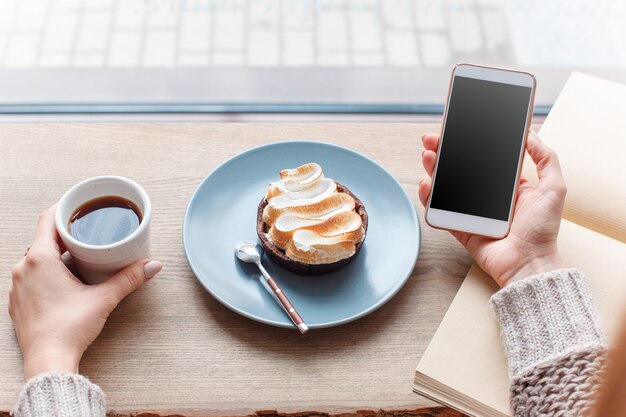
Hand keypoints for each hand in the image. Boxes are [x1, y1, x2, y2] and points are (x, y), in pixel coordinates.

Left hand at [8, 206, 161, 379]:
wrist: (47, 361)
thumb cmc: (68, 330)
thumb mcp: (104, 298)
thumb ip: (129, 278)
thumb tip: (152, 265)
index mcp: (40, 260)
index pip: (48, 218)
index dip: (64, 208)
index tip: (79, 205)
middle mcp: (23, 268)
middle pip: (43, 237)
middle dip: (65, 232)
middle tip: (86, 231)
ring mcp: (18, 286)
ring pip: (36, 257)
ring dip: (55, 253)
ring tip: (78, 255)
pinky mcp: (18, 301)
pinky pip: (30, 275)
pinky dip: (46, 271)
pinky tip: (63, 280)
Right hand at [419, 133, 566, 286]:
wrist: (528, 262)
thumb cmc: (543, 230)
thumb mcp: (554, 187)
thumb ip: (546, 158)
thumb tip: (531, 134)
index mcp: (507, 185)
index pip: (483, 157)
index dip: (467, 143)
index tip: (455, 130)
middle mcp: (487, 196)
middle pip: (459, 167)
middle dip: (443, 151)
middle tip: (432, 139)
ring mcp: (470, 211)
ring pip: (446, 185)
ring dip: (433, 168)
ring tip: (428, 156)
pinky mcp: (459, 226)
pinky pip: (439, 210)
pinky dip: (428, 197)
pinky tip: (426, 183)